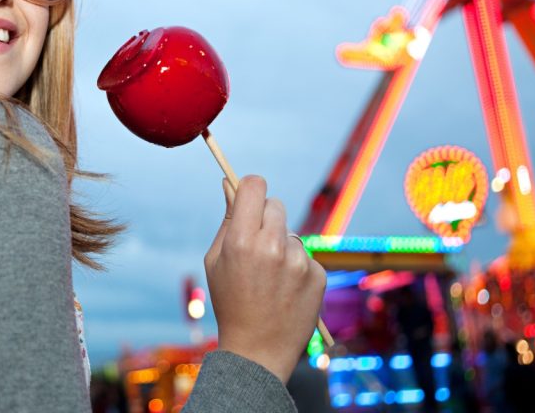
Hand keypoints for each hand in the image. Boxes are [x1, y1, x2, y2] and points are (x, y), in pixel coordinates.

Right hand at [203, 175, 326, 382]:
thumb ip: (227, 220)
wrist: (258, 350)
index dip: (249, 188)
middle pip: (275, 205)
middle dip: (265, 218)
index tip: (248, 195)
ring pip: (291, 232)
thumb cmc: (230, 302)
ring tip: (270, 277)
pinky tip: (286, 289)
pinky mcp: (318, 275)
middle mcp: (273, 247)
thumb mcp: (215, 260)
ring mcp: (299, 262)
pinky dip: (297, 267)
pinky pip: (305, 256)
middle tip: (257, 243)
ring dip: (282, 245)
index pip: (255, 186)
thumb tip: (229, 184)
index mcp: (242, 241)